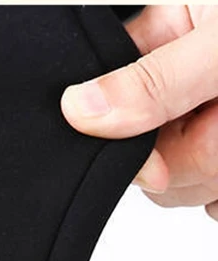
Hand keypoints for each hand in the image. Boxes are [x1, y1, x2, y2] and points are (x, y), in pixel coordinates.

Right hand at [60, 6, 217, 219]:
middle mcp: (175, 85)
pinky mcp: (217, 162)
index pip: (105, 106)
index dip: (125, 145)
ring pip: (175, 187)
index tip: (158, 165)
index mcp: (163, 37)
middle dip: (189, 158)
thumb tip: (77, 108)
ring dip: (213, 175)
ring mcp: (198, 124)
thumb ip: (155, 79)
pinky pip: (205, 202)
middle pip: (141, 159)